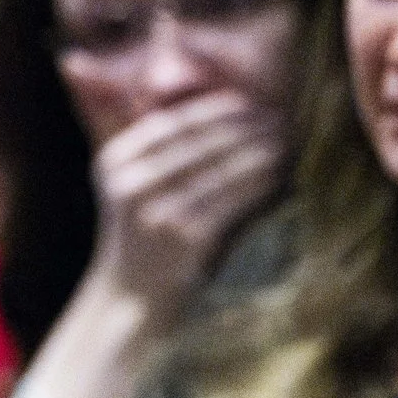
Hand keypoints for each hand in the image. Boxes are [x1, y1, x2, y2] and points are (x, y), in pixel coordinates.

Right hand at [87, 91, 284, 312]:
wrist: (131, 297)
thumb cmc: (140, 235)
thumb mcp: (126, 186)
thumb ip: (147, 146)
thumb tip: (191, 101)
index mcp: (113, 162)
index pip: (170, 124)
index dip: (210, 109)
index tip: (245, 102)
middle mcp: (130, 184)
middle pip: (198, 143)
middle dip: (242, 127)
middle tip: (276, 118)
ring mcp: (157, 212)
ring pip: (220, 170)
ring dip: (258, 153)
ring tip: (285, 142)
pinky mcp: (185, 238)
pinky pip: (232, 201)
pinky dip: (258, 185)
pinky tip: (279, 175)